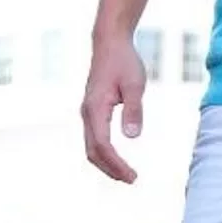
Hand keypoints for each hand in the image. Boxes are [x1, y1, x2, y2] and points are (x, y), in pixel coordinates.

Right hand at [79, 32, 145, 182]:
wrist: (109, 43)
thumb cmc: (124, 62)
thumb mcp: (134, 84)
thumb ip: (133, 110)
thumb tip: (132, 137)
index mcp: (95, 108)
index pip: (103, 146)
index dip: (116, 164)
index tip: (133, 176)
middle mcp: (86, 113)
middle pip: (92, 152)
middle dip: (110, 170)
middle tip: (132, 180)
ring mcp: (87, 112)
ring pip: (90, 147)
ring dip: (106, 164)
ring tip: (126, 174)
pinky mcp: (91, 111)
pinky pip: (93, 139)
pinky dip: (103, 153)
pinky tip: (117, 158)